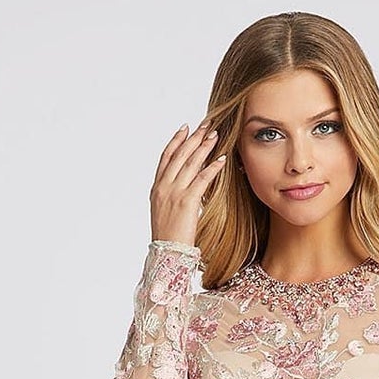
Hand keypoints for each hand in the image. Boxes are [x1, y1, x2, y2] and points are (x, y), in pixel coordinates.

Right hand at [150, 118, 227, 246]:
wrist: (167, 254)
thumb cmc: (168, 238)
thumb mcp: (164, 213)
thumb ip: (171, 197)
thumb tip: (183, 188)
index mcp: (157, 188)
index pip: (166, 157)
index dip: (176, 141)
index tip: (185, 128)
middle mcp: (164, 187)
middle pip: (180, 155)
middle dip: (194, 138)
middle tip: (206, 124)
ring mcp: (174, 193)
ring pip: (190, 163)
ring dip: (204, 147)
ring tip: (215, 135)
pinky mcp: (187, 202)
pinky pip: (201, 180)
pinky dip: (212, 168)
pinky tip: (221, 160)